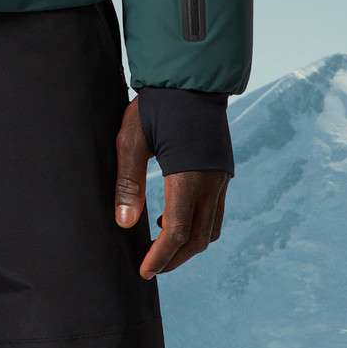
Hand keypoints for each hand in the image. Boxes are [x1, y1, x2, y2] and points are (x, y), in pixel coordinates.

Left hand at [113, 92, 228, 276]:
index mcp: (189, 176)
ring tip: (160, 243)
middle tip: (150, 265)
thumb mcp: (132, 139)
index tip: (144, 270)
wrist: (190, 77)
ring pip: (211, 228)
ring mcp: (220, 177)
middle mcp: (211, 182)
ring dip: (188, 244)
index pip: (178, 232)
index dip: (161, 256)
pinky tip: (172, 215)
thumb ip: (128, 181)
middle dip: (175, 257)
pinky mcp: (222, 170)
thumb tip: (124, 224)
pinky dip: (197, 224)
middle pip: (198, 238)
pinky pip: (215, 211)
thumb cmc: (156, 105)